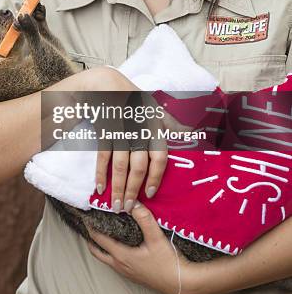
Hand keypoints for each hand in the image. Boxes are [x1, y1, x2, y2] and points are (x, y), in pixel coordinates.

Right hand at [85, 67, 192, 211]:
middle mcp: (138, 132)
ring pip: (119, 165)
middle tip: (129, 208)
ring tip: (116, 205)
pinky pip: (102, 157)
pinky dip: (100, 174)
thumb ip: (172, 124)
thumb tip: (193, 132)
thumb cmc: (134, 101)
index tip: (150, 193)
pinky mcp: (104, 132)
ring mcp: (120, 132)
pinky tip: (100, 188)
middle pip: (137, 166)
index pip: (159, 157)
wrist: (108, 85)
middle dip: (133, 189)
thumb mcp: (156, 109)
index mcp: (154, 128)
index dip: (155, 177)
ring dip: (118, 187)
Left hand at [86, 203, 203, 293]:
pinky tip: (120, 244)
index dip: (90, 226)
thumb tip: (133, 202)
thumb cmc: (168, 263)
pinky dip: (111, 251)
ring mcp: (126, 271)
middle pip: (97, 251)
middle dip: (91, 238)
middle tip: (89, 224)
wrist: (181, 284)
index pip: (99, 239)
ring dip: (101, 246)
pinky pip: (116, 261)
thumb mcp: (156, 238)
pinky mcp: (134, 274)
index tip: (85, 215)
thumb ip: (144, 219)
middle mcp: (120, 265)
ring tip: (102, 231)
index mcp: (121, 255)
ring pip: (106, 257)